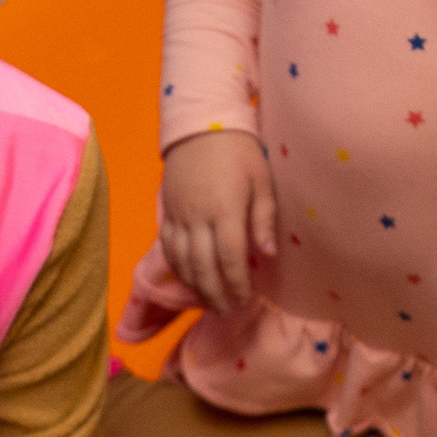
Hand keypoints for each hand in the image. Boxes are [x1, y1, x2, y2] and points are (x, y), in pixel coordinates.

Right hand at [156, 130, 276, 311]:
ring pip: (182, 261)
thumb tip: (269, 255)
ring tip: (209, 303)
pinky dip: (177, 268)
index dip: (237, 284)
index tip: (246, 299)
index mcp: (225, 210)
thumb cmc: (239, 150)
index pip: (230, 258)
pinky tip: (187, 279)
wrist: (200, 125)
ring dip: (195, 287)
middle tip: (228, 312)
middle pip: (203, 267)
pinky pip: (167, 247)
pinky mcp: (167, 211)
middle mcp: (198, 217)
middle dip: (215, 295)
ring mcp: (179, 215)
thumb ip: (263, 219)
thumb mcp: (261, 180)